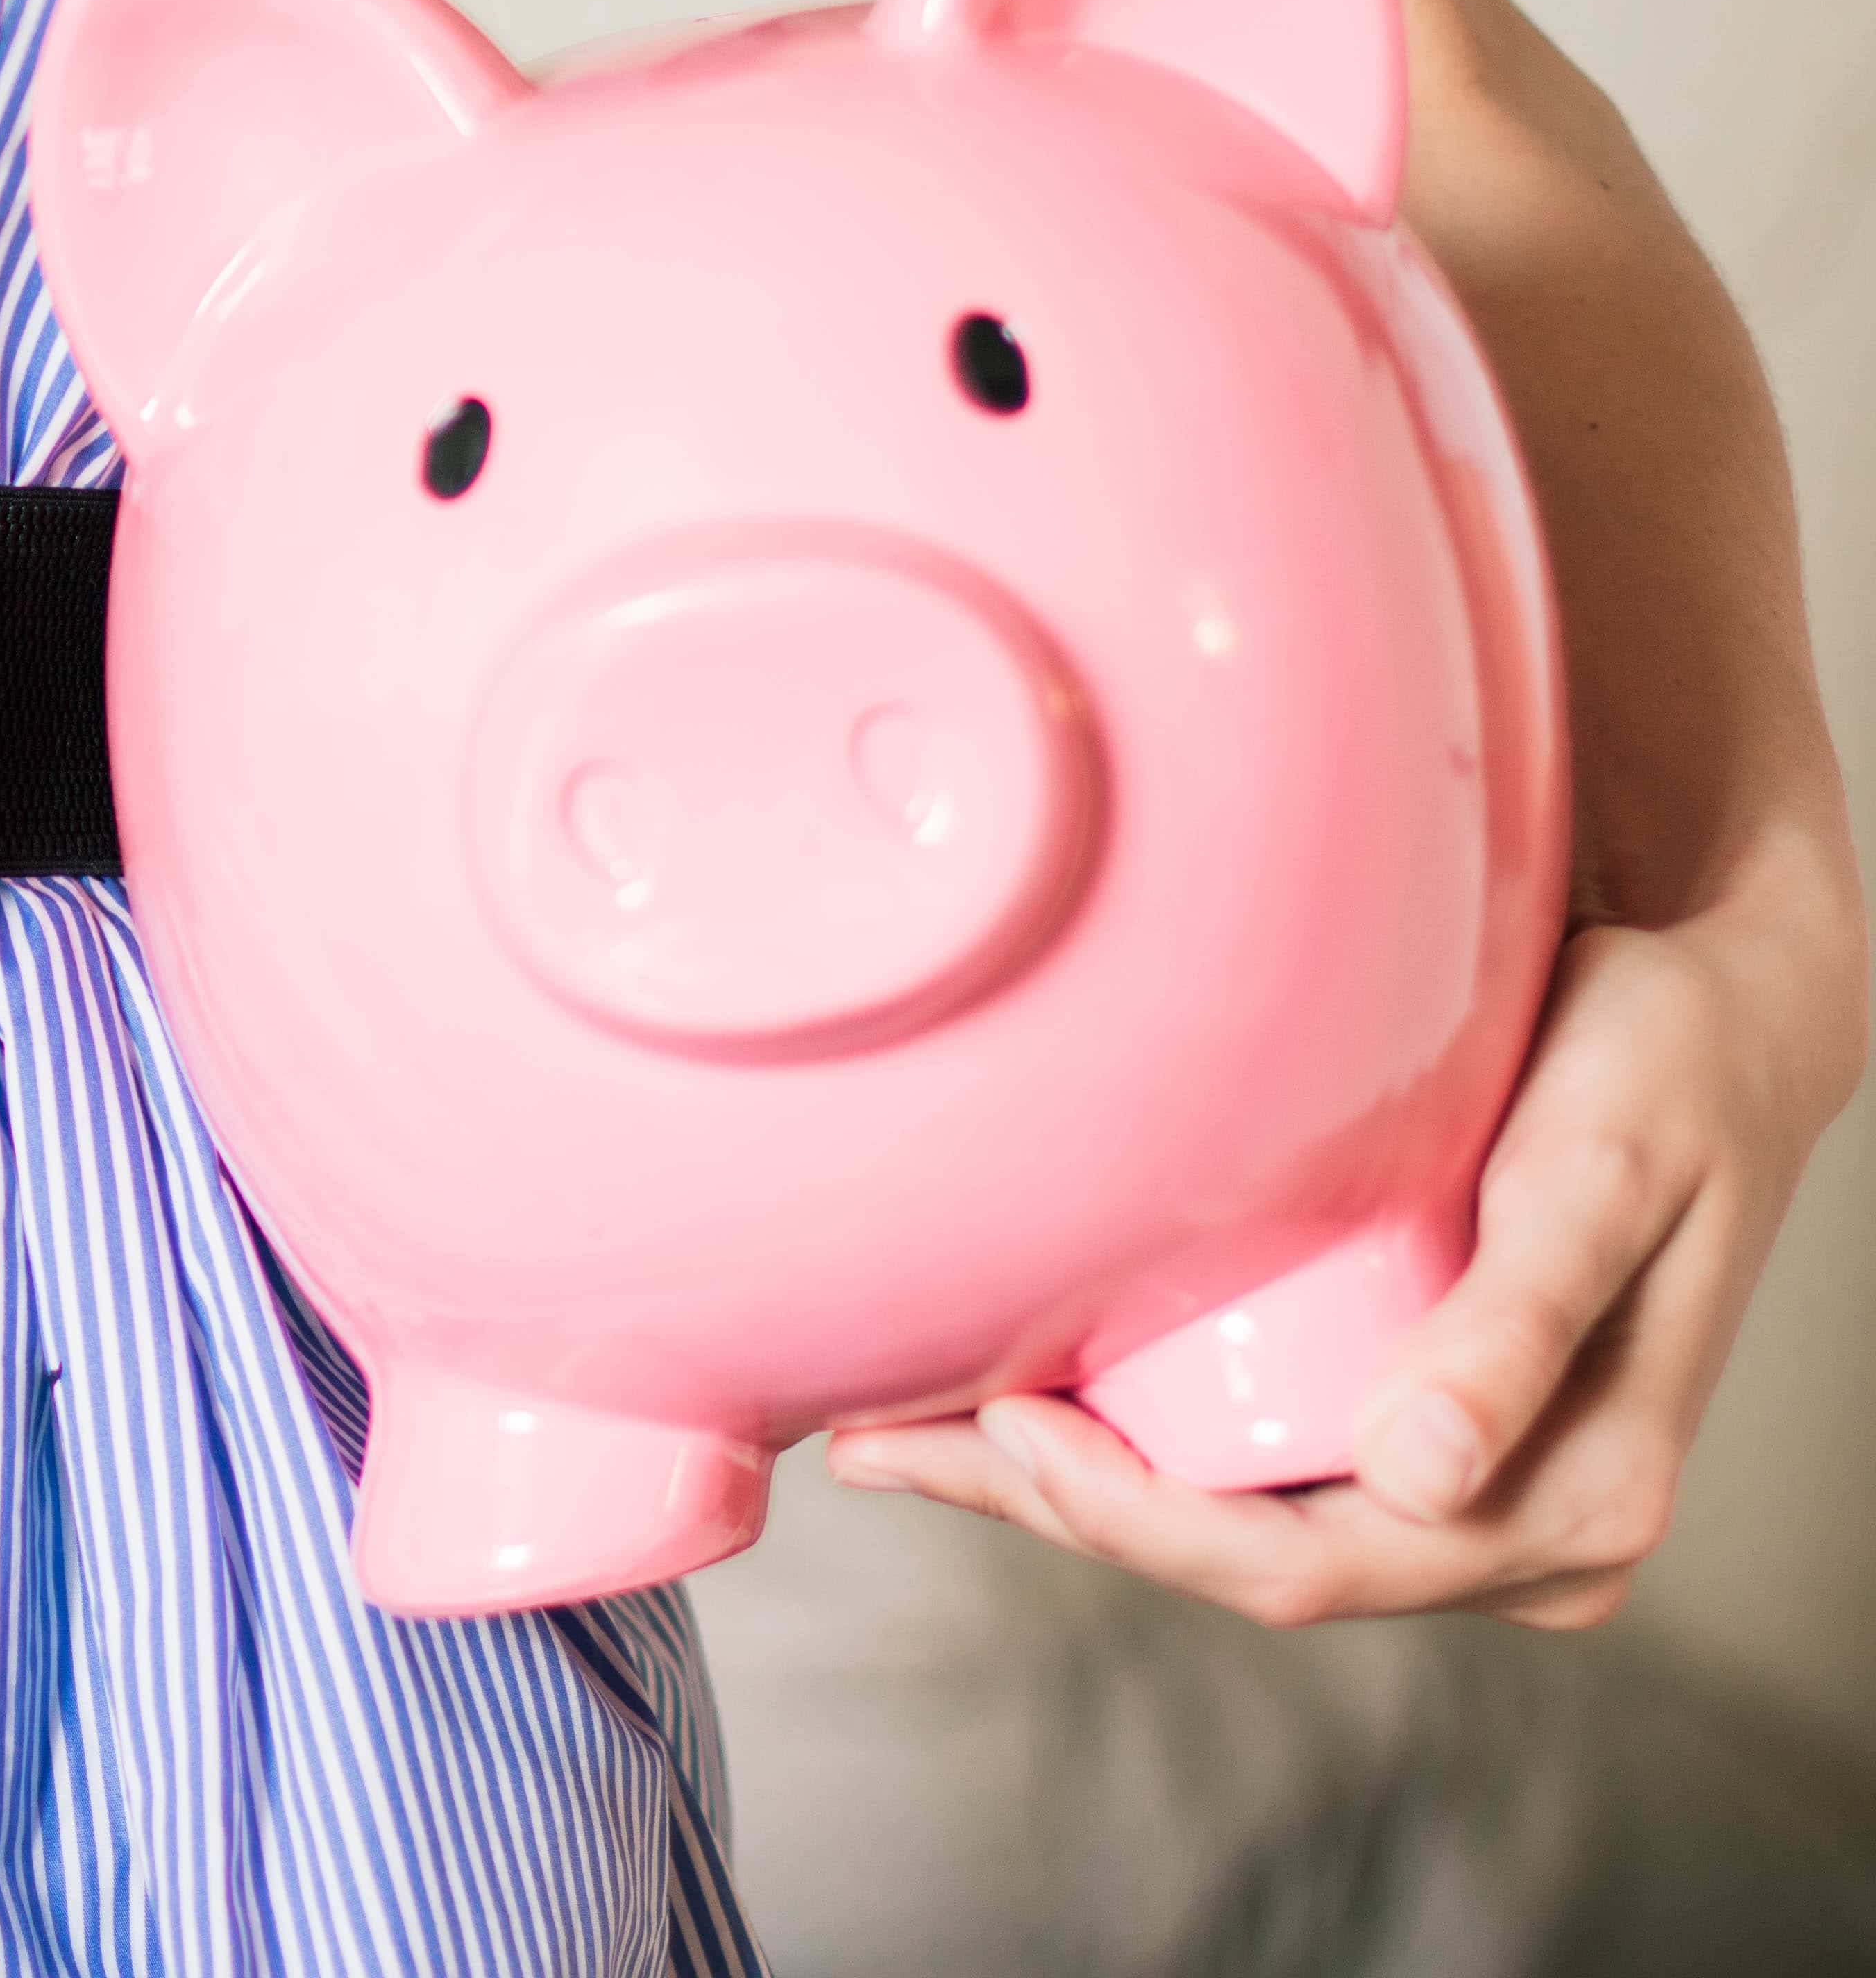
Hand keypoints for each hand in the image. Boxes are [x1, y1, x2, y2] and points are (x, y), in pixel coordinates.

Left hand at [826, 888, 1866, 1628]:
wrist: (1716, 1021)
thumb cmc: (1663, 1074)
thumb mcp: (1601, 1174)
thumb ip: (1518, 1325)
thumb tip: (1424, 1480)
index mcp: (1568, 1505)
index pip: (1309, 1568)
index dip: (1141, 1520)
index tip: (1004, 1431)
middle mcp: (1511, 1527)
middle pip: (1241, 1560)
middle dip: (1054, 1510)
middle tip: (872, 1444)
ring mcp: (1457, 1487)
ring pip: (1224, 1523)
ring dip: (1061, 1486)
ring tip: (889, 1432)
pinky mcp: (1407, 1428)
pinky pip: (1243, 1467)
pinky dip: (1118, 1443)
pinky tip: (995, 1400)